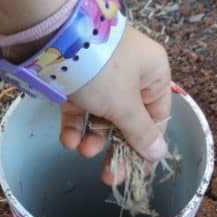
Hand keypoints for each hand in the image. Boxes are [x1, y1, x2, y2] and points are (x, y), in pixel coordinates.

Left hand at [59, 24, 172, 185]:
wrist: (57, 38)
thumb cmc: (102, 69)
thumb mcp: (124, 104)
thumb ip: (139, 131)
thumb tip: (159, 152)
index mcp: (153, 74)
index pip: (156, 117)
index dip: (147, 145)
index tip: (137, 172)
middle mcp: (130, 74)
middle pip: (127, 121)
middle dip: (116, 149)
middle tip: (108, 177)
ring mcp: (101, 77)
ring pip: (101, 117)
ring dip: (93, 139)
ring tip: (82, 151)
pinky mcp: (75, 81)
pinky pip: (79, 110)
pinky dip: (74, 127)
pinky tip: (68, 141)